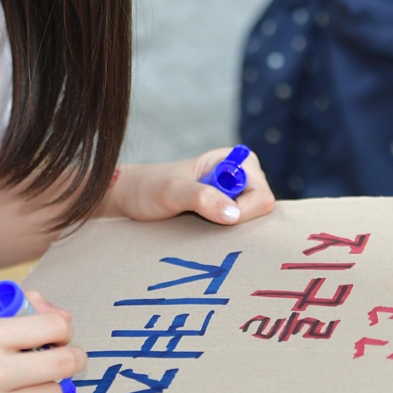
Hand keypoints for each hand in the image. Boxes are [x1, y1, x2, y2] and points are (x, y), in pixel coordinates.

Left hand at [104, 148, 275, 225]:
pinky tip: (200, 227)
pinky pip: (238, 228)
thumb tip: (234, 214)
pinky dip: (223, 232)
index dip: (243, 212)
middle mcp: (241, 176)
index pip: (262, 195)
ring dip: (227, 228)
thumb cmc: (148, 188)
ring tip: (198, 220)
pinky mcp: (226, 209)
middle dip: (236, 220)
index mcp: (235, 160)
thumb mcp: (172, 192)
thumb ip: (201, 198)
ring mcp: (235, 194)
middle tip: (201, 217)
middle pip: (260, 210)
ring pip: (250, 222)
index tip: (214, 215)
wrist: (131, 197)